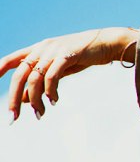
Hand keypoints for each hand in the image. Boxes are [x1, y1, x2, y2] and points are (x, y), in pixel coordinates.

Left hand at [0, 27, 137, 121]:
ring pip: (35, 79)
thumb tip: (23, 100)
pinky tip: (54, 101)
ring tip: (40, 114)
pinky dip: (50, 91)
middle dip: (13, 99)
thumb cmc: (81, 57)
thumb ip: (41, 82)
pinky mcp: (67, 55)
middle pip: (19, 76)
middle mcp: (41, 49)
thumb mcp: (58, 70)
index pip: (10, 60)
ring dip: (35, 100)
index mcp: (36, 50)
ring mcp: (53, 51)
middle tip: (13, 118)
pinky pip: (52, 76)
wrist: (107, 43)